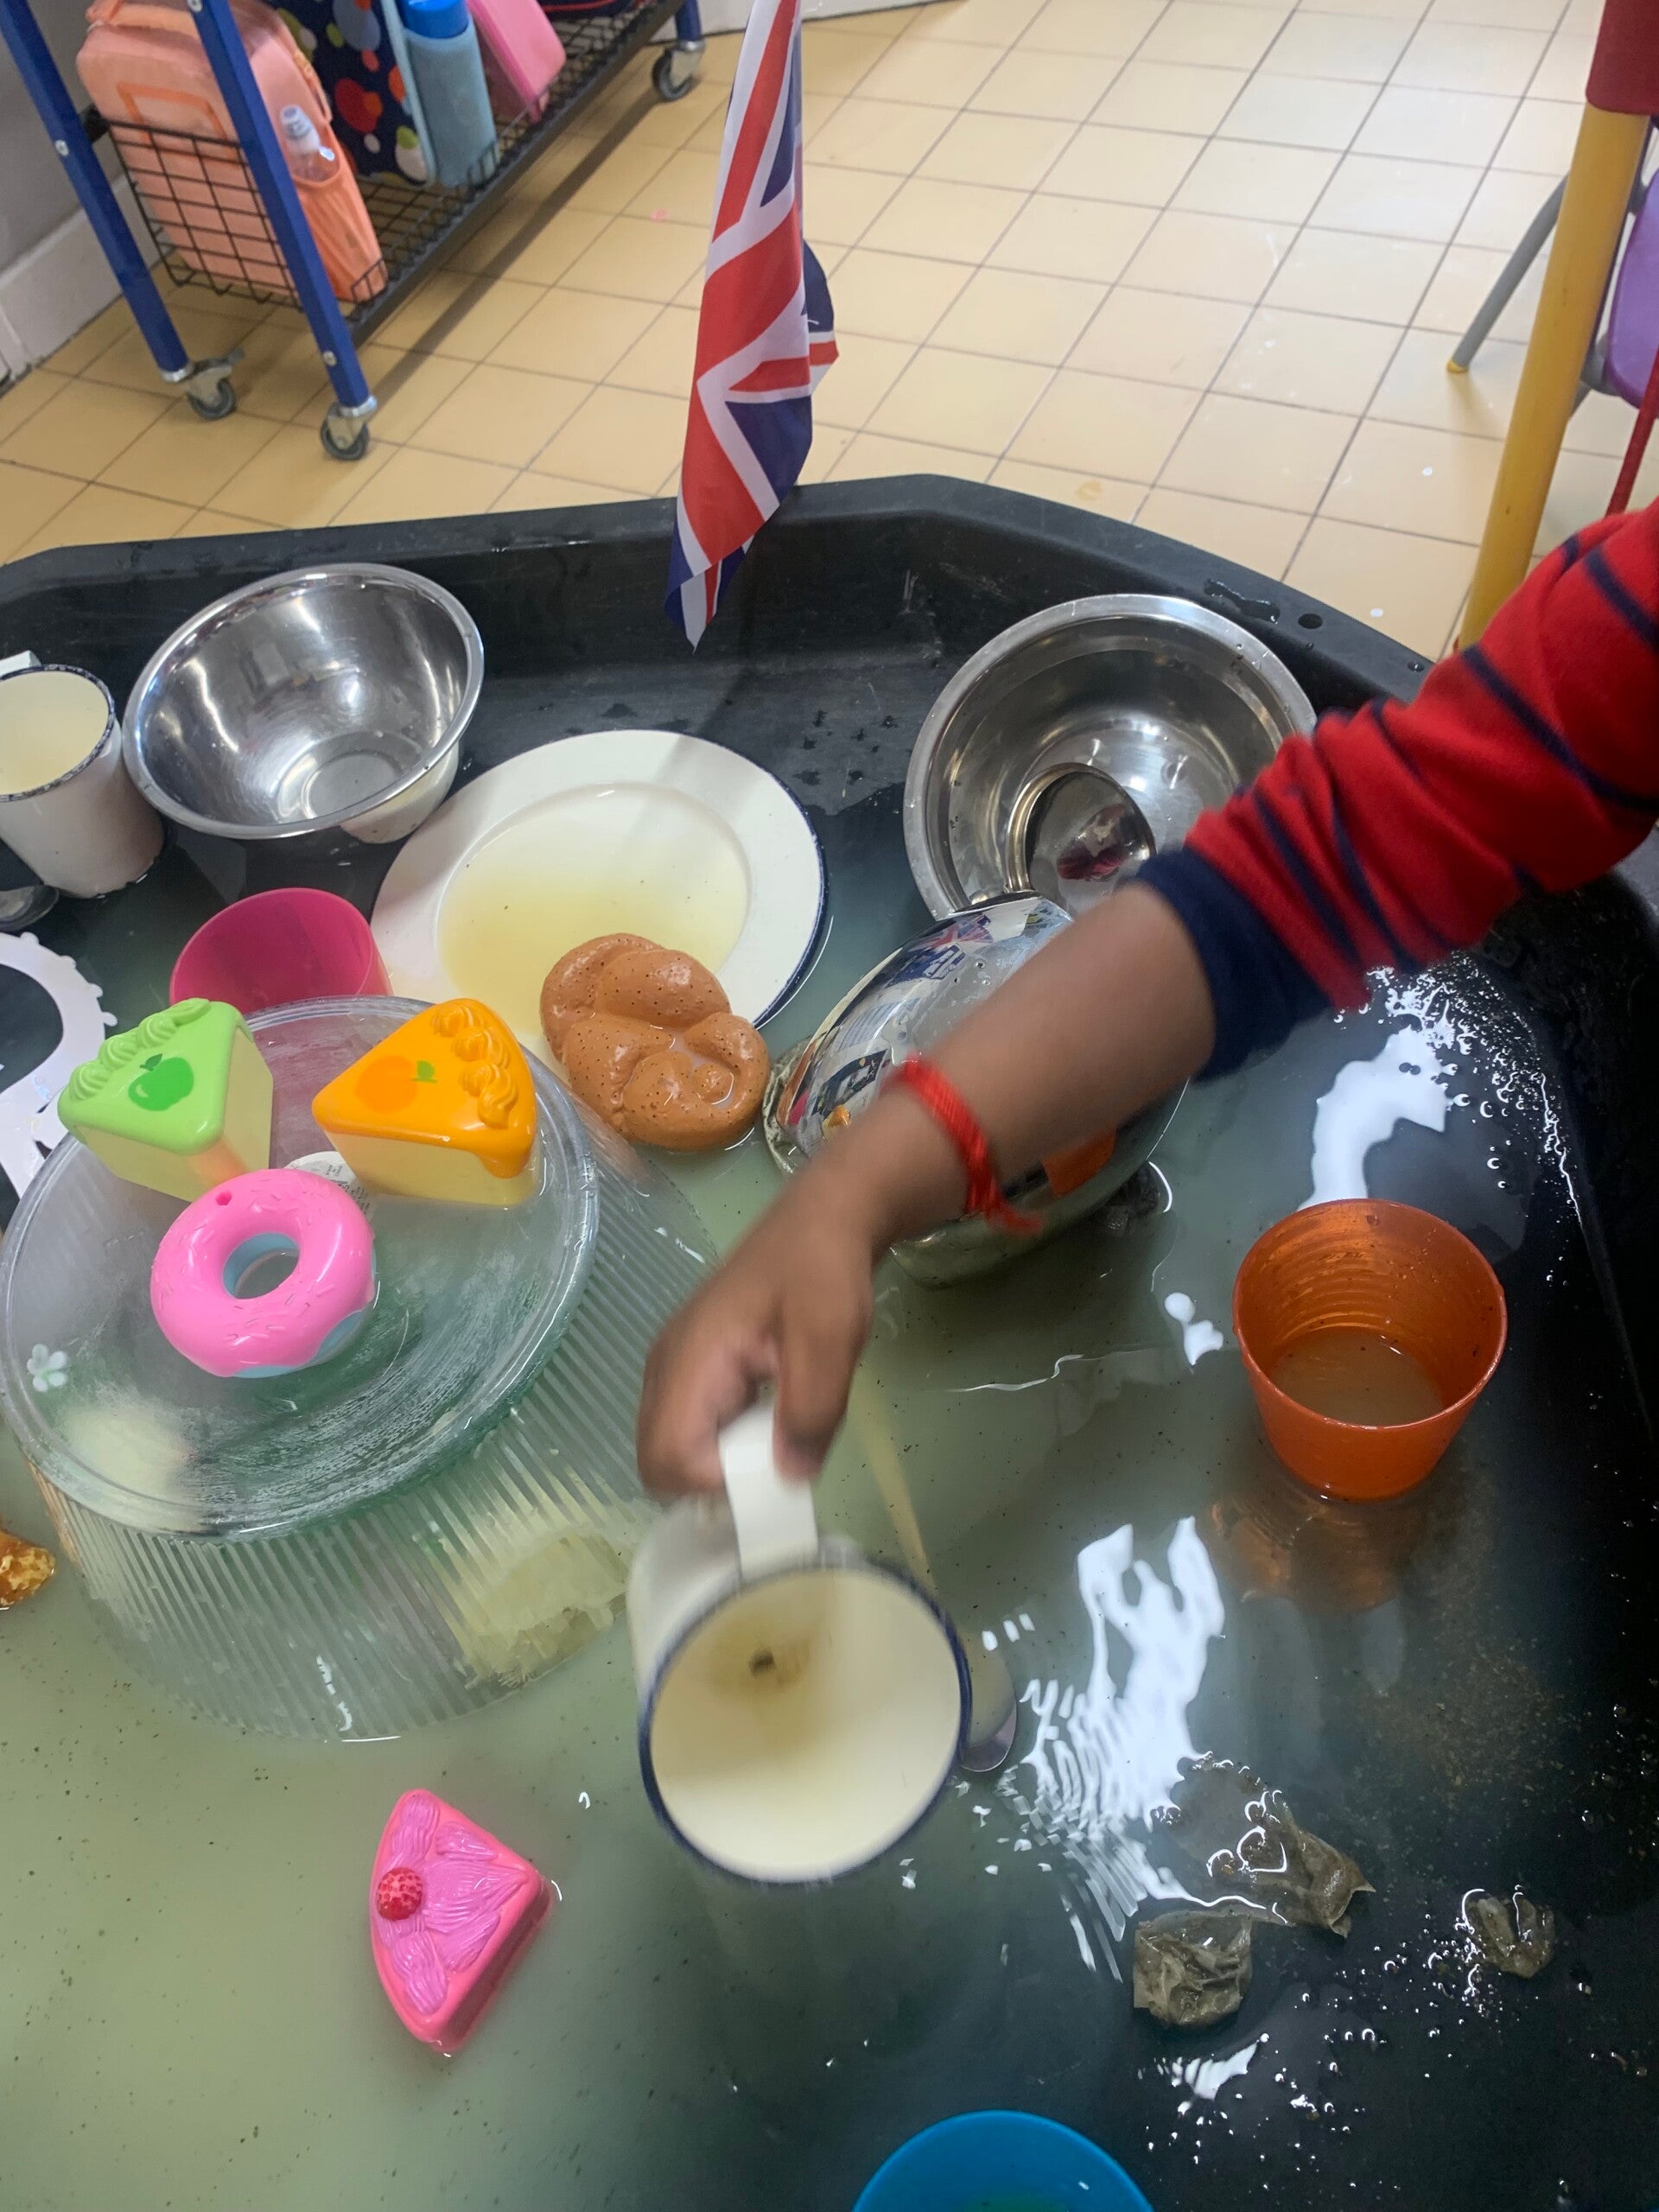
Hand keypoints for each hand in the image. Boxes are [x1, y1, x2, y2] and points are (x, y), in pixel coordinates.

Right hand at [636, 1165, 882, 1496]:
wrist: (822, 1221)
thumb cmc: (822, 1273)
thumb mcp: (830, 1341)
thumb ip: (810, 1412)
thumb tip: (790, 1478)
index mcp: (688, 1360)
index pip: (667, 1458)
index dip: (717, 1483)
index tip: (772, 1470)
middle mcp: (665, 1367)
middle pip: (660, 1461)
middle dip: (715, 1480)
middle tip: (775, 1463)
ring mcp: (674, 1367)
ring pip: (674, 1448)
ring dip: (724, 1462)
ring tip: (778, 1440)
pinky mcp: (692, 1368)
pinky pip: (693, 1427)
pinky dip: (728, 1442)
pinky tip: (770, 1422)